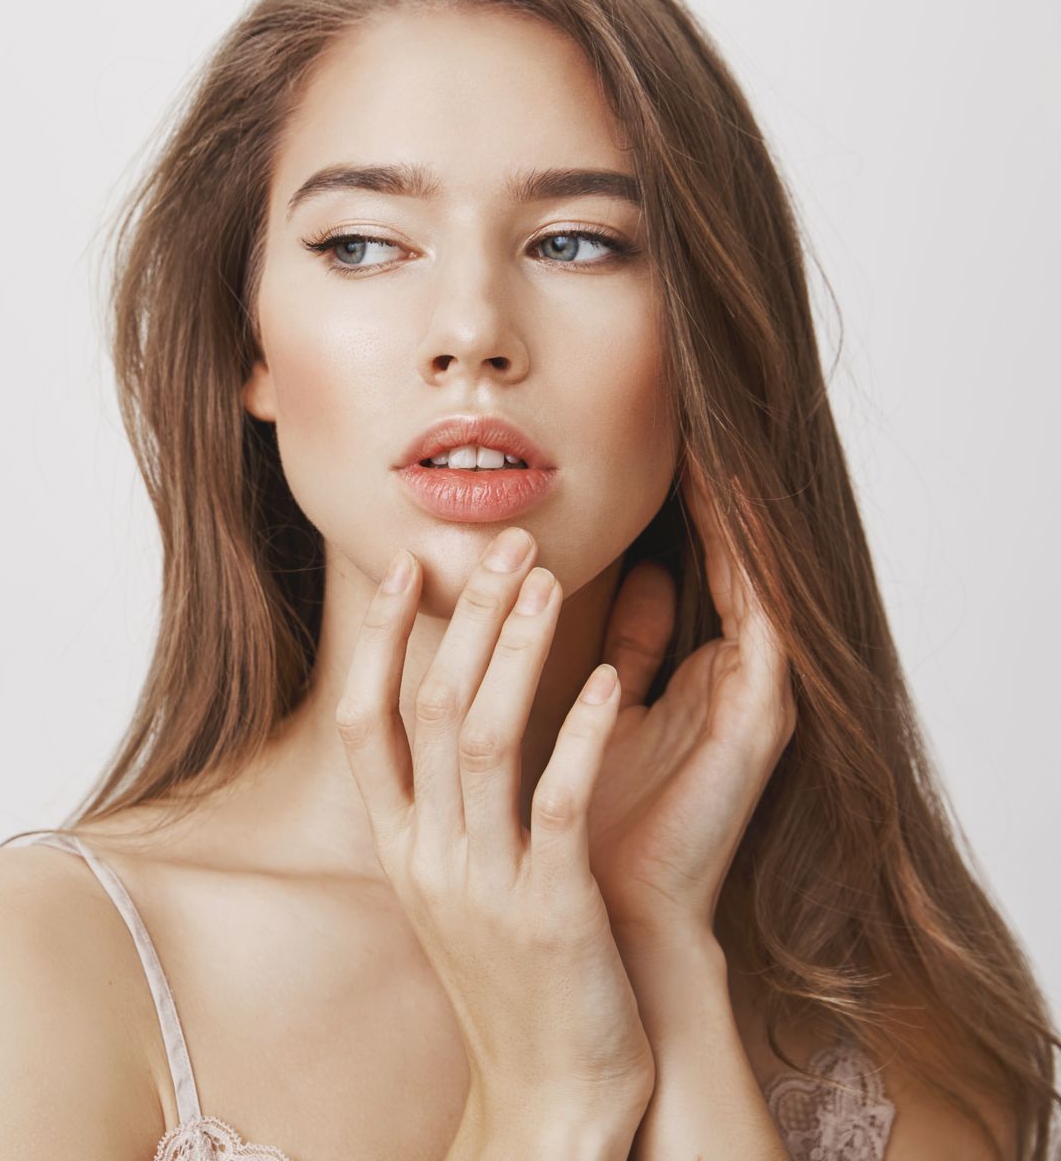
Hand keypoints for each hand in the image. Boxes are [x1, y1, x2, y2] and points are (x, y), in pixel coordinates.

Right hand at [336, 526, 651, 1154]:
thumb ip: (441, 810)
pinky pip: (557, 803)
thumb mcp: (452, 892)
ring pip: (482, 739)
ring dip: (515, 649)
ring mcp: (484, 883)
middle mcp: (426, 857)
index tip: (405, 567)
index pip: (362, 720)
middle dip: (461, 616)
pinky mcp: (551, 909)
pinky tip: (608, 677)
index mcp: (398, 849)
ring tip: (546, 581)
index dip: (377, 638)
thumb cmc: (512, 984)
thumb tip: (441, 724)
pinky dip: (578, 732)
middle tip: (500, 547)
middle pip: (426, 708)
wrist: (549, 1094)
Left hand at [586, 470, 797, 939]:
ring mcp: (746, 699)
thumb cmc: (576, 827)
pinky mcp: (758, 719)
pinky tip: (722, 512)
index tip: (648, 441)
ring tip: (713, 441)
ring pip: (749, 579)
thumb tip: (582, 588)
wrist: (605, 920)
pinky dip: (744, 563)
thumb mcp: (574, 717)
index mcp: (678, 681)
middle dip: (705, 494)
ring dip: (732, 514)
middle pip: (723, 564)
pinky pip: (760, 620)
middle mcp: (722, 683)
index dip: (664, 508)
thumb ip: (593, 657)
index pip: (678, 569)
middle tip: (690, 414)